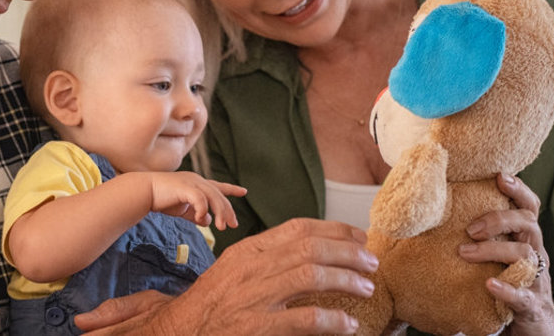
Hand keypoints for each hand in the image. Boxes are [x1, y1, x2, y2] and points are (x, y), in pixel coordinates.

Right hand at [77, 218, 378, 334]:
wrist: (181, 330)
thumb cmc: (211, 302)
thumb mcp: (235, 268)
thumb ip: (267, 256)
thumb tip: (309, 249)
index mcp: (248, 250)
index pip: (297, 228)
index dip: (334, 229)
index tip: (358, 236)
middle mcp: (252, 268)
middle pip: (309, 247)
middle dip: (347, 252)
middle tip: (372, 261)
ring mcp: (254, 297)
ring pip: (310, 276)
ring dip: (345, 279)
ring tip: (367, 287)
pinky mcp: (256, 326)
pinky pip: (303, 319)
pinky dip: (331, 321)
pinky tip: (349, 325)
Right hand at [147, 171, 246, 229]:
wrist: (144, 191)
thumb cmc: (161, 199)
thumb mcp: (182, 209)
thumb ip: (195, 214)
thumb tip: (208, 221)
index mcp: (197, 184)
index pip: (218, 186)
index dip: (232, 189)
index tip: (244, 191)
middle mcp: (197, 180)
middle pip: (219, 195)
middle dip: (228, 211)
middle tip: (232, 225)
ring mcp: (192, 182)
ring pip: (213, 197)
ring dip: (219, 213)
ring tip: (221, 228)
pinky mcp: (185, 187)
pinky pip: (200, 200)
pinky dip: (203, 211)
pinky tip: (201, 220)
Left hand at [460, 173, 553, 334]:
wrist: (535, 330)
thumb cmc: (508, 286)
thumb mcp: (498, 259)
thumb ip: (481, 239)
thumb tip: (434, 217)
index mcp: (526, 241)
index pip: (529, 208)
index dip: (519, 190)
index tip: (499, 176)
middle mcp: (535, 256)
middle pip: (528, 225)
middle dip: (500, 219)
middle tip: (470, 228)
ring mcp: (536, 281)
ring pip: (524, 256)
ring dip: (493, 250)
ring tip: (465, 252)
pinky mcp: (532, 306)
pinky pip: (522, 295)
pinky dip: (506, 288)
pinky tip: (489, 284)